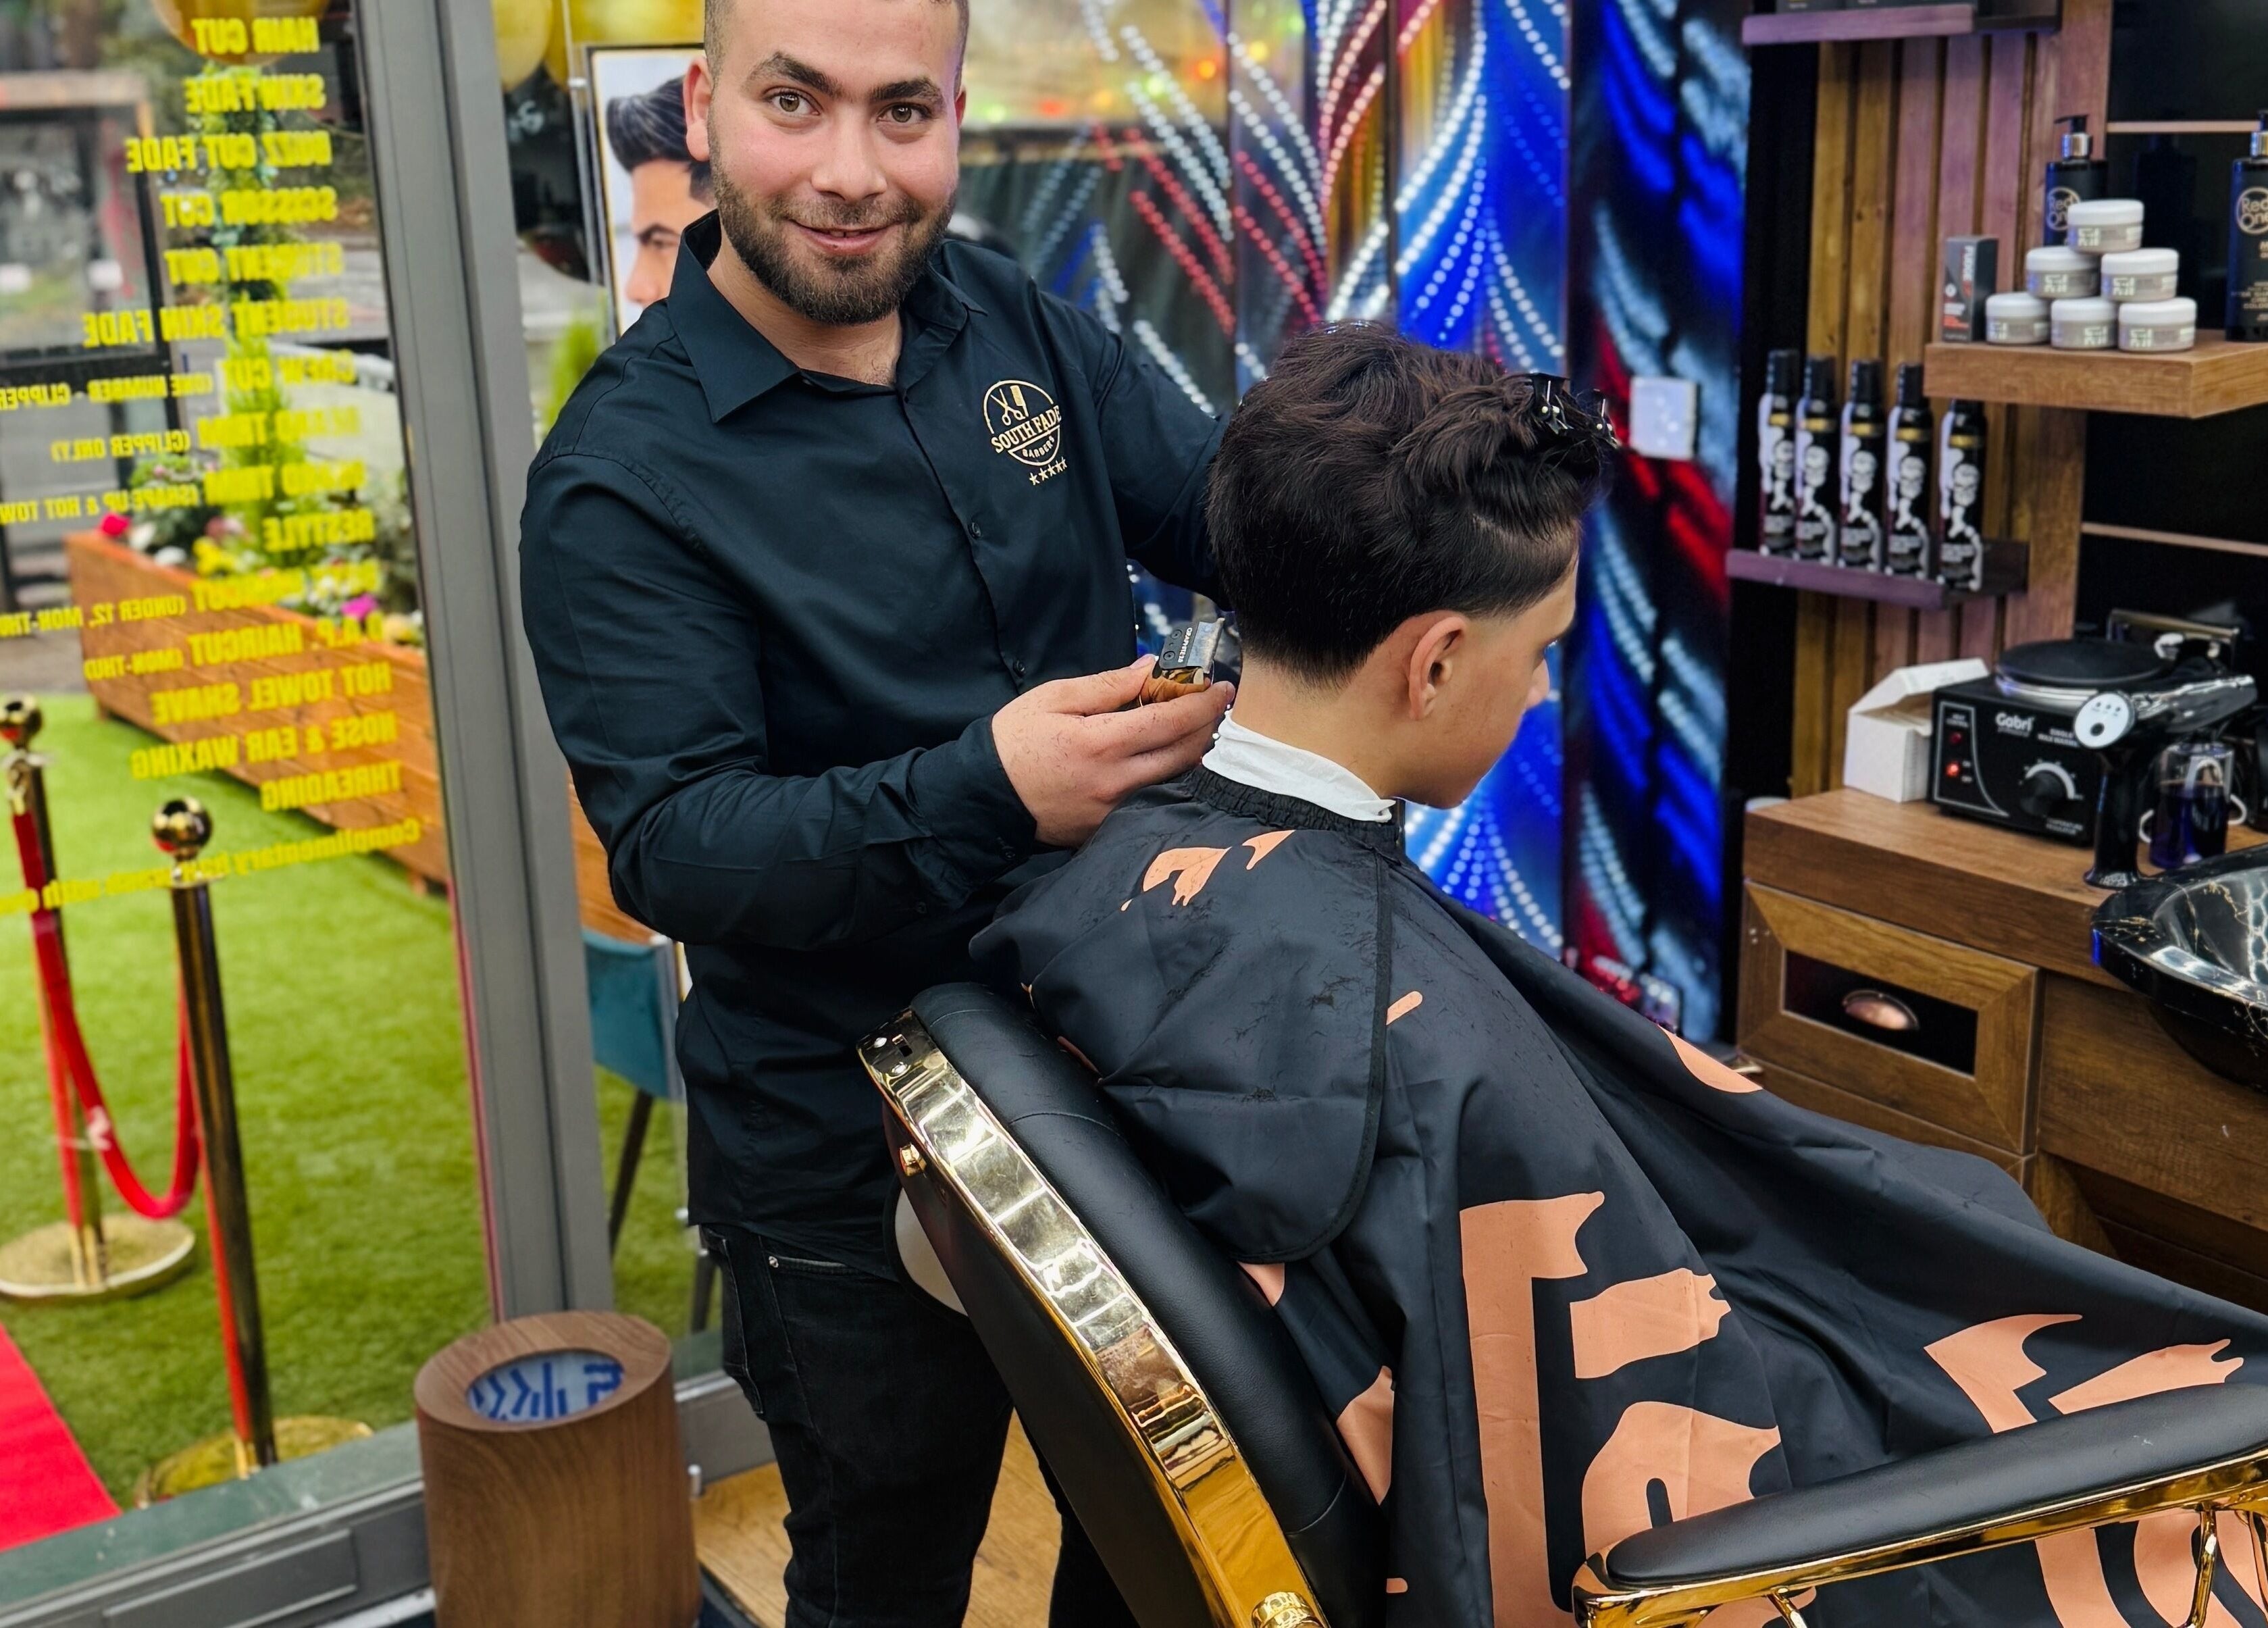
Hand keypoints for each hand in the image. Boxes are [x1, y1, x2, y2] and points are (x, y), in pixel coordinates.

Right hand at [993, 656, 1234, 847]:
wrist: (983, 798)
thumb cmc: (1014, 742)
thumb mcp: (1053, 698)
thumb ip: (1107, 685)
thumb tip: (1150, 668)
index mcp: (1101, 743)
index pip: (1171, 720)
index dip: (1203, 704)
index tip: (1222, 688)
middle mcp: (1116, 781)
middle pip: (1184, 754)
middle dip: (1208, 727)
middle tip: (1216, 706)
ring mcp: (1115, 811)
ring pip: (1174, 781)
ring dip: (1195, 754)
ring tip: (1199, 729)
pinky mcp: (1108, 829)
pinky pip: (1153, 801)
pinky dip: (1170, 778)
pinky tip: (1170, 761)